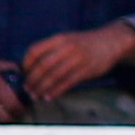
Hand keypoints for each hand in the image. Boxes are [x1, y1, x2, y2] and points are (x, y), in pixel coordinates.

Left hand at [20, 24, 134, 100]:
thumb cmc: (84, 43)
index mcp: (60, 38)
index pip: (35, 50)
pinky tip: (49, 96)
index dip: (26, 63)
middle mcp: (67, 47)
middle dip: (32, 80)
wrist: (110, 41)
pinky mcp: (86, 69)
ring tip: (35, 95)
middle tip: (27, 89)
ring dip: (42, 88)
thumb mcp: (68, 39)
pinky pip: (67, 82)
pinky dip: (56, 91)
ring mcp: (78, 58)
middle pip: (43, 65)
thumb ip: (52, 49)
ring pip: (54, 76)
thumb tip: (31, 67)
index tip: (23, 73)